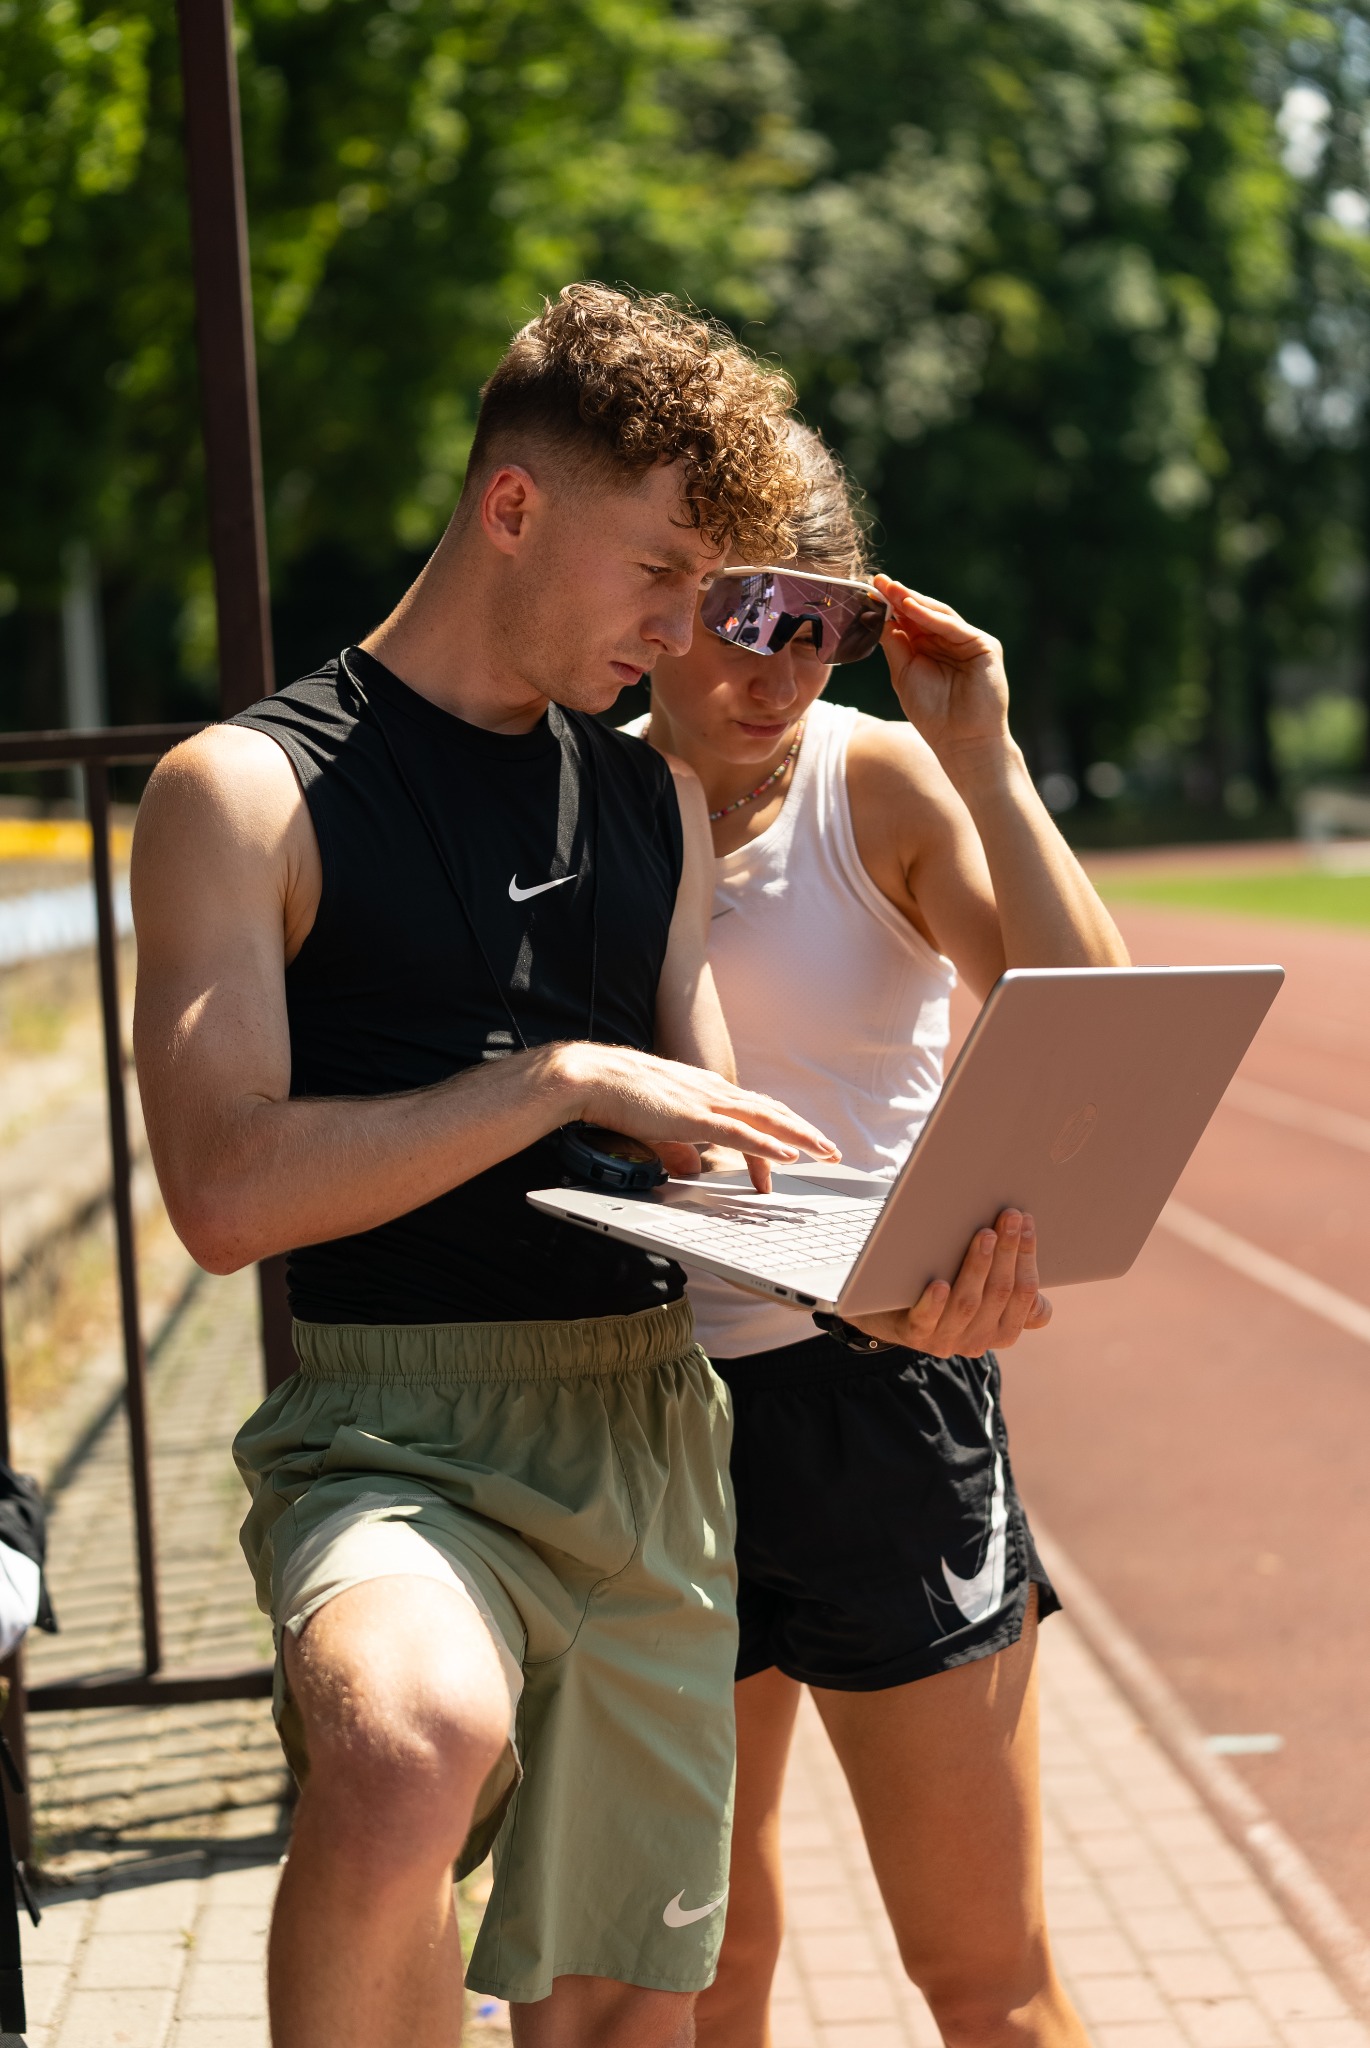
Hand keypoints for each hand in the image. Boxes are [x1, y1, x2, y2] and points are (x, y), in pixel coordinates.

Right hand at [557, 1044, 837, 1191]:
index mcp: (707, 1091)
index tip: (794, 1155)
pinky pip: (740, 1132)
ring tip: (825, 1152)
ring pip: (766, 1120)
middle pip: (772, 1112)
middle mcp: (714, 1092)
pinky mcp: (694, 1115)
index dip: (779, 1133)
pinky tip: (788, 1156)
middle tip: (831, 1151)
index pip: (754, 1112)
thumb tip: (690, 1169)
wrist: (594, 1077)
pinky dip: (768, 1145)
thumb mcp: (657, 1128)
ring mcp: (706, 1102)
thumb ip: (677, 1149)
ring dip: (800, 1138)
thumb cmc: (620, 1098)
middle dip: (805, 1132)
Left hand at [846, 1208, 1051, 1357]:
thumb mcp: (982, 1293)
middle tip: (1009, 1216)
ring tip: (985, 1235)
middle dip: (1007, 1250)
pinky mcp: (916, 1334)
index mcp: (1003, 1330)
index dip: (1027, 1256)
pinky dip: (935, 1303)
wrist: (891, 1314)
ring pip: (968, 1303)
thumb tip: (1029, 1242)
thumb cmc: (947, 1291)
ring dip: (978, 1267)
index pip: (1024, 1292)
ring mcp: (947, 1338)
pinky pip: (927, 1320)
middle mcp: (979, 1339)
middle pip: (999, 1292)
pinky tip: (939, 1283)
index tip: (1027, 1222)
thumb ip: (1009, 1281)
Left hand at [874, 575, 1012, 766]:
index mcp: (929, 649)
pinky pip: (953, 627)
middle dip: (900, 596)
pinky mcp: (983, 646)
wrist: (961, 740)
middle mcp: (949, 642)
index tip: (869, 590)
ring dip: (914, 601)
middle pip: (923, 613)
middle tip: (879, 581)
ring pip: (938, 615)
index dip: (890, 606)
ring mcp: (968, 642)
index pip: (909, 621)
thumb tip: (880, 618)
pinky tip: (910, 607)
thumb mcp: (904, 675)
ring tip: (891, 589)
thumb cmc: (932, 714)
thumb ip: (895, 646)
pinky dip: (931, 617)